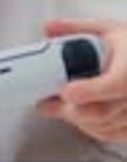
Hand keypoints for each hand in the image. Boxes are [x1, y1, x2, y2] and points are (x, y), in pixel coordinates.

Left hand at [37, 18, 126, 142]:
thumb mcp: (109, 30)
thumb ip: (77, 28)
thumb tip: (49, 28)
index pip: (114, 84)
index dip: (88, 91)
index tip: (65, 90)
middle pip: (101, 112)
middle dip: (70, 109)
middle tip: (48, 101)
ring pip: (102, 126)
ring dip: (76, 118)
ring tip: (58, 105)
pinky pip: (108, 134)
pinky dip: (89, 127)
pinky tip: (78, 115)